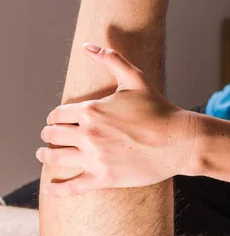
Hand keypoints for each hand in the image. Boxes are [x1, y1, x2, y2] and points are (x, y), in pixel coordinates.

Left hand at [37, 44, 199, 196]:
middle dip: (48, 135)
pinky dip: (57, 189)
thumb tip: (87, 46)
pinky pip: (73, 187)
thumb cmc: (158, 108)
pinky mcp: (105, 179)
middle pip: (53, 136)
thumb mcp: (135, 78)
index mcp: (92, 111)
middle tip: (49, 136)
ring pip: (56, 159)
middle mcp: (89, 135)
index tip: (55, 120)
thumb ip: (110, 60)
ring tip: (44, 154)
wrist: (178, 140)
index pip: (58, 115)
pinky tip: (48, 188)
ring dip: (46, 155)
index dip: (54, 117)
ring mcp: (95, 159)